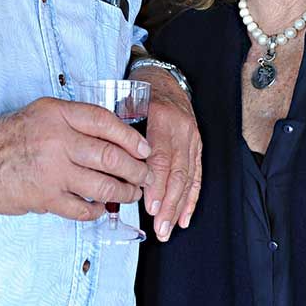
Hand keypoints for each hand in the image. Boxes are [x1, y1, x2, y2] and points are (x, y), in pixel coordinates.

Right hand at [0, 96, 152, 220]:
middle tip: (146, 174)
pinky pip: (82, 208)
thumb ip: (74, 121)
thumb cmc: (9, 136)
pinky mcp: (45, 198)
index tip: (145, 148)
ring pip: (101, 184)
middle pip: (109, 155)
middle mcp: (57, 140)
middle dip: (135, 168)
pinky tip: (103, 208)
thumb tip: (114, 137)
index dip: (131, 136)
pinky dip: (97, 210)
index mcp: (58, 114)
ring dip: (123, 191)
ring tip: (132, 193)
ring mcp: (52, 171)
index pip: (105, 122)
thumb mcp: (42, 113)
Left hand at [129, 66, 201, 240]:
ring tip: (168, 228)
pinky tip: (184, 216)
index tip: (150, 205)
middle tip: (159, 226)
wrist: (165, 78)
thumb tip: (108, 168)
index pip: (161, 156)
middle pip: (177, 171)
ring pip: (188, 177)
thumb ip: (121, 133)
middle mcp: (181, 128)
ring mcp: (192, 137)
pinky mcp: (197, 145)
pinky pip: (196, 174)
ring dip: (178, 206)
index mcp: (162, 117)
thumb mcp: (127, 104)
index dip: (156, 184)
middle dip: (168, 203)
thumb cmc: (142, 93)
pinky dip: (191, 198)